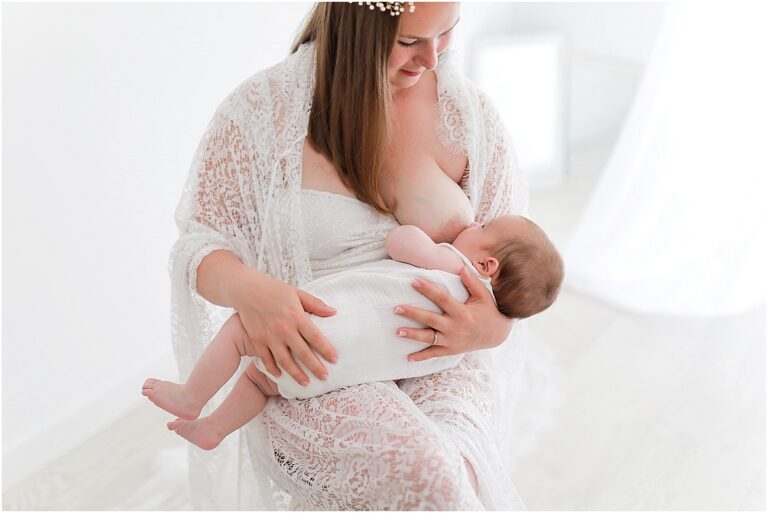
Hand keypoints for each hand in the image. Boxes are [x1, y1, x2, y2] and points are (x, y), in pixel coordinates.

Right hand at [232, 271, 337, 385]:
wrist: (247, 290)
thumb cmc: (274, 290)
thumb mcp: (297, 293)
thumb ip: (316, 304)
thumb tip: (333, 312)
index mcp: (296, 316)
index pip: (315, 338)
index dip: (326, 350)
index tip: (334, 360)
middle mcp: (284, 329)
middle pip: (303, 353)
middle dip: (315, 367)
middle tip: (324, 377)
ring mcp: (270, 336)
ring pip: (285, 361)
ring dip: (296, 374)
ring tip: (305, 383)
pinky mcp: (257, 340)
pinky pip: (266, 359)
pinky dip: (273, 369)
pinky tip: (280, 376)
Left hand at [394, 267, 512, 361]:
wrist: (496, 335)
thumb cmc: (488, 312)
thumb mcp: (483, 296)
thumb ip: (471, 282)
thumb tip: (461, 268)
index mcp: (462, 312)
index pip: (441, 299)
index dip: (427, 289)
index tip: (413, 282)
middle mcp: (455, 328)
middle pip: (430, 320)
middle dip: (413, 314)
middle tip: (397, 308)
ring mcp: (452, 341)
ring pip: (429, 338)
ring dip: (412, 335)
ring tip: (397, 331)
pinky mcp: (450, 350)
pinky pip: (434, 354)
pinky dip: (421, 357)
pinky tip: (408, 358)